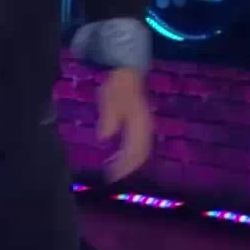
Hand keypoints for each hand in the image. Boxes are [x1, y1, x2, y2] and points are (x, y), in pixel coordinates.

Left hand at [97, 68, 153, 182]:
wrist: (126, 73)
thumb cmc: (116, 87)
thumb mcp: (109, 101)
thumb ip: (108, 120)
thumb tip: (104, 137)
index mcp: (139, 124)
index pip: (135, 152)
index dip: (125, 166)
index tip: (112, 176)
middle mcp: (145, 128)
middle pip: (141, 154)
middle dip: (128, 167)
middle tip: (112, 176)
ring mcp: (144, 126)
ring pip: (141, 150)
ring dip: (129, 162)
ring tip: (114, 168)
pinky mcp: (140, 125)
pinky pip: (139, 144)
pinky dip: (130, 154)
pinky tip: (118, 156)